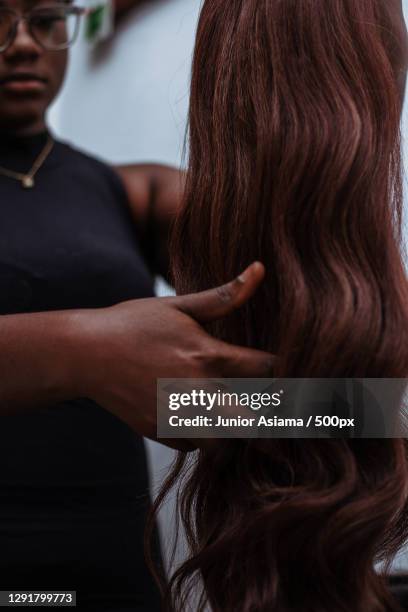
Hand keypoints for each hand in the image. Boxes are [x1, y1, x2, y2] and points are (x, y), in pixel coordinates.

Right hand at [73, 262, 273, 448]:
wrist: (85, 353)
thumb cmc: (134, 324)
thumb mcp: (179, 306)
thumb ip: (224, 296)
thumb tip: (260, 269)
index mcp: (207, 356)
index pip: (267, 370)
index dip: (281, 369)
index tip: (277, 368)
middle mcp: (196, 391)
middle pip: (253, 420)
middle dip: (262, 412)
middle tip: (258, 399)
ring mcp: (177, 416)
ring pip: (226, 442)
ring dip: (232, 429)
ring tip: (227, 409)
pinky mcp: (160, 432)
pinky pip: (195, 447)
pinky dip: (201, 436)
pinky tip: (196, 415)